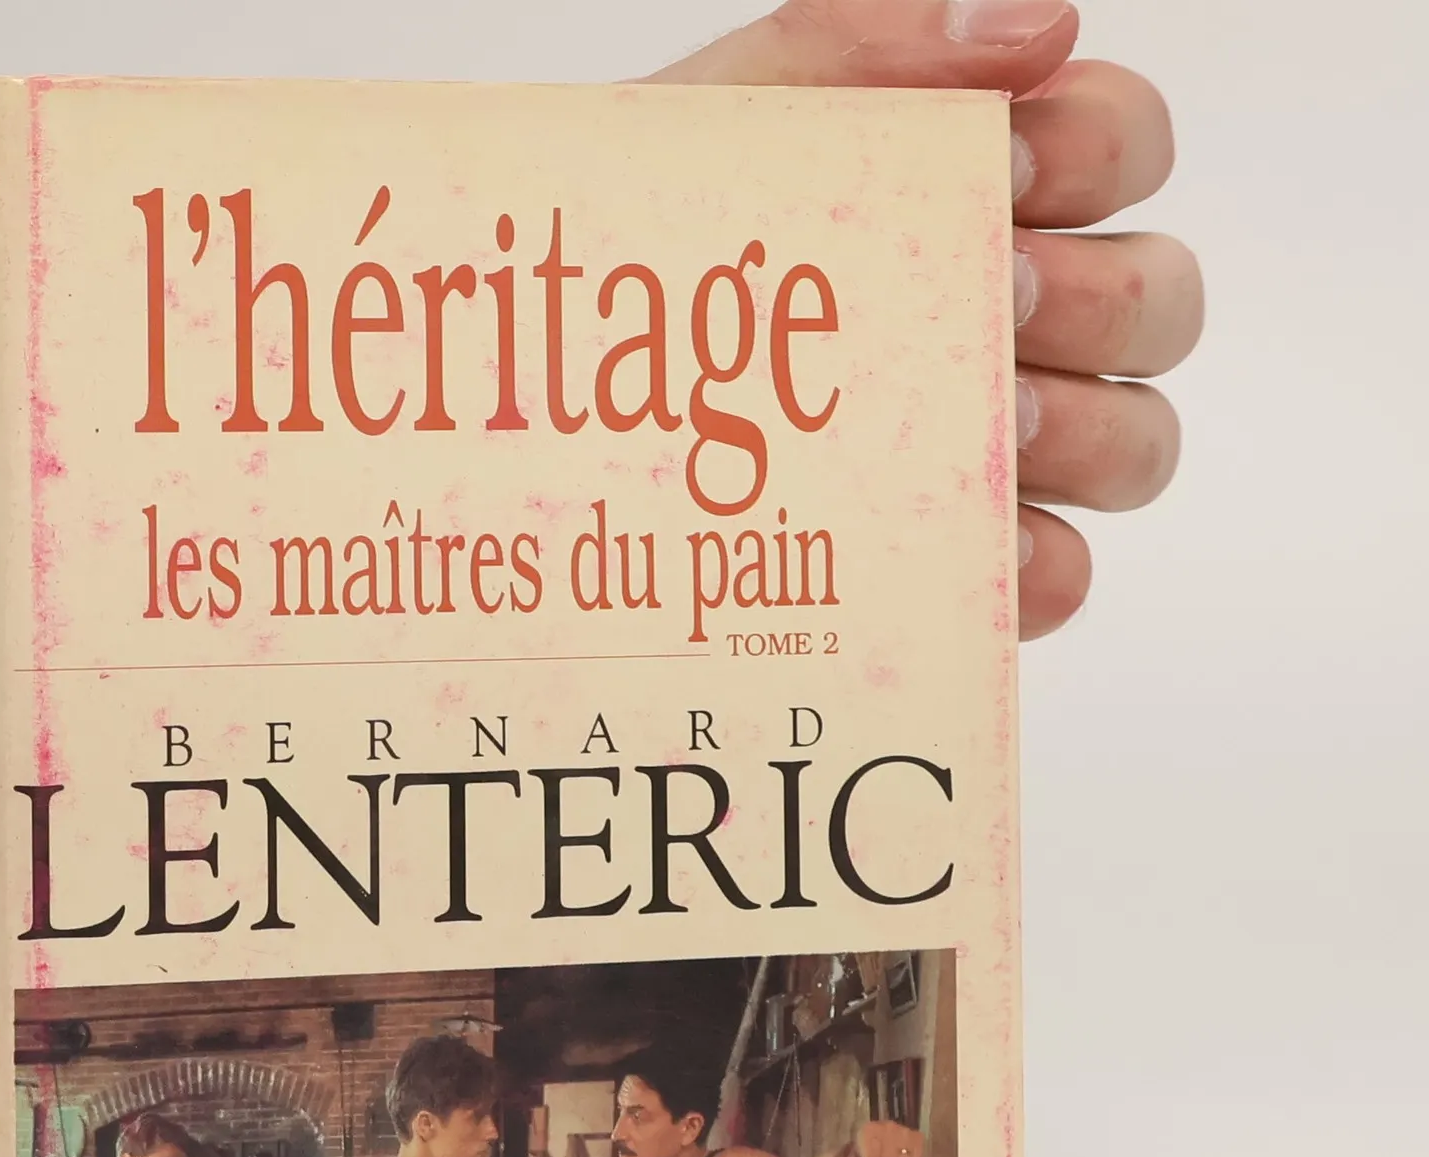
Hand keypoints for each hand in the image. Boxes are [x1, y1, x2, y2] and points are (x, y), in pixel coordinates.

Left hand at [653, 1, 1201, 638]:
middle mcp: (1005, 320)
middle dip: (1100, 295)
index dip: (1102, 146)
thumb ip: (864, 47)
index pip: (1128, 146)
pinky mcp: (954, 571)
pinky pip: (1058, 576)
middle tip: (990, 302)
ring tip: (976, 426)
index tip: (1000, 166)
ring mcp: (988, 455)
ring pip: (1137, 443)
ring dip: (1082, 429)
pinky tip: (954, 543)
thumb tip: (1040, 21)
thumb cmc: (624, 260)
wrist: (521, 403)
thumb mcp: (721, 125)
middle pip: (1160, 302)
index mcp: (969, 195)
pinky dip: (1029, 565)